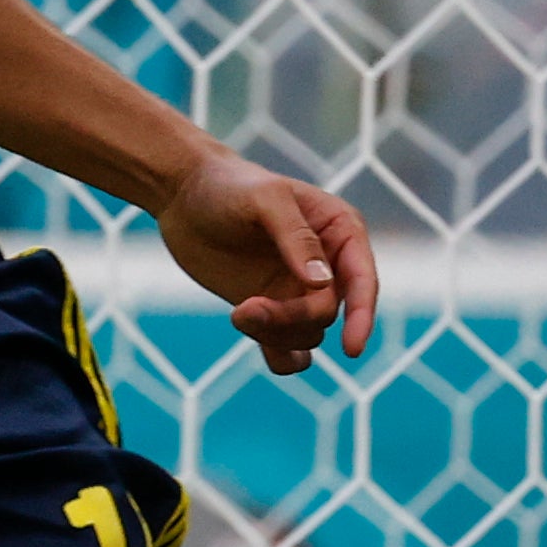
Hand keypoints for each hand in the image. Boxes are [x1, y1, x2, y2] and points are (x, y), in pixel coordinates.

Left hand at [151, 151, 377, 375]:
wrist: (184, 197)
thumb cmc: (227, 187)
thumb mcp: (264, 198)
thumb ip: (295, 236)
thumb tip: (323, 282)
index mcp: (340, 230)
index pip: (362, 280)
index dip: (361, 316)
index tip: (351, 348)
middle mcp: (327, 265)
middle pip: (327, 313)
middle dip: (290, 319)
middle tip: (244, 309)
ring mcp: (298, 290)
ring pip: (307, 335)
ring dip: (275, 334)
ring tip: (238, 313)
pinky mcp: (271, 310)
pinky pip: (290, 351)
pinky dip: (283, 359)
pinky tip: (267, 352)